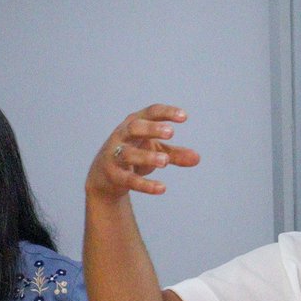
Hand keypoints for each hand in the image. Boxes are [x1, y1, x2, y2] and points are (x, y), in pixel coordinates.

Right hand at [85, 104, 200, 198]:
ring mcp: (115, 155)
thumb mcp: (155, 151)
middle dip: (151, 129)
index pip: (150, 113)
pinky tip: (161, 188)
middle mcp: (122, 136)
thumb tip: (197, 158)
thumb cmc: (133, 154)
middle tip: (171, 133)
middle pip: (134, 128)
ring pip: (129, 154)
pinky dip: (145, 184)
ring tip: (165, 161)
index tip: (184, 117)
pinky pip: (129, 179)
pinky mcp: (114, 175)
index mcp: (134, 123)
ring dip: (147, 157)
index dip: (166, 113)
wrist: (104, 176)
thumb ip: (175, 154)